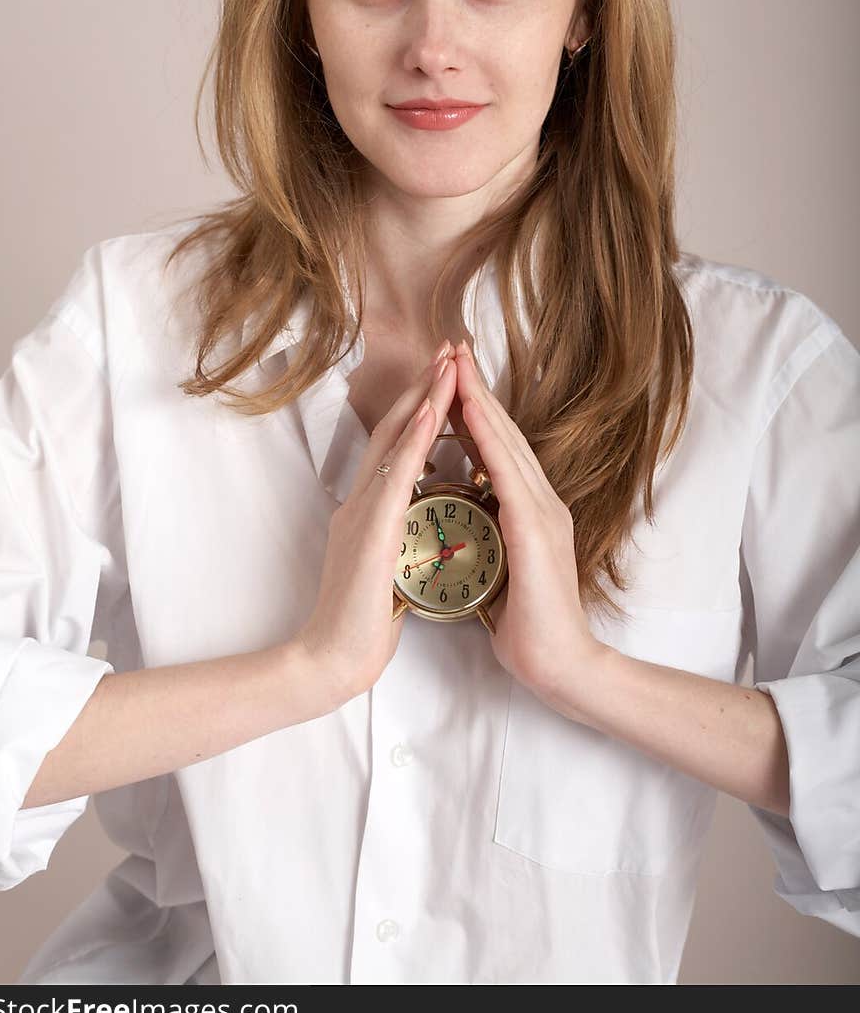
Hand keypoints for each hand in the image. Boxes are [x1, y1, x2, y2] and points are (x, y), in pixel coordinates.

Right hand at [294, 342, 457, 704]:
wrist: (330, 661)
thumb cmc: (362, 625)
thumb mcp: (384, 569)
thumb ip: (395, 541)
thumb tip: (416, 528)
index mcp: (369, 512)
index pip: (398, 448)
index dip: (421, 410)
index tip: (446, 379)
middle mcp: (361, 502)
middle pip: (394, 430)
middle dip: (423, 388)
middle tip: (449, 351)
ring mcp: (363, 513)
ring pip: (395, 442)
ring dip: (424, 399)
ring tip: (448, 364)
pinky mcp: (371, 532)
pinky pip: (397, 475)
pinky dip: (415, 439)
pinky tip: (433, 413)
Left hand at [451, 340, 604, 704]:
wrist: (561, 667)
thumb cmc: (527, 626)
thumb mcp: (501, 566)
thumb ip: (490, 535)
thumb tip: (465, 519)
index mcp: (528, 509)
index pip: (497, 447)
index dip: (474, 407)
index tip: (450, 372)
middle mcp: (540, 502)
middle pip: (504, 433)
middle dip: (476, 387)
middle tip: (452, 345)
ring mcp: (543, 514)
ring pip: (507, 444)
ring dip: (480, 400)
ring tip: (456, 363)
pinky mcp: (536, 533)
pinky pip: (507, 475)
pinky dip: (488, 441)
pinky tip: (470, 414)